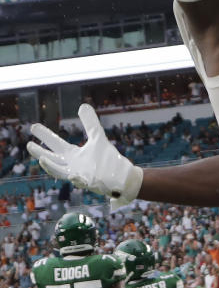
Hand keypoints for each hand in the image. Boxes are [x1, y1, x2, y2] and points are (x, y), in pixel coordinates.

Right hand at [27, 104, 141, 206]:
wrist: (121, 176)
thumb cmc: (106, 159)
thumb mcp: (98, 137)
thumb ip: (90, 123)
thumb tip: (82, 105)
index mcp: (72, 154)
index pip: (56, 143)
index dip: (45, 135)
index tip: (33, 126)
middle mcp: (72, 165)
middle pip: (53, 158)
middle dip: (40, 152)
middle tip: (28, 144)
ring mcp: (79, 175)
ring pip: (61, 173)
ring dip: (51, 167)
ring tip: (42, 159)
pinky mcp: (90, 183)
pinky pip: (82, 183)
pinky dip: (77, 180)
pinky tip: (74, 176)